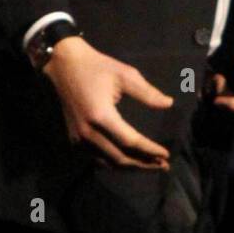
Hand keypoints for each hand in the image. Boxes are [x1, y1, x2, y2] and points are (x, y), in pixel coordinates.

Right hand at [42, 36, 172, 168]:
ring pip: (108, 162)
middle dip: (144, 164)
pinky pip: (96, 159)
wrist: (64, 65)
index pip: (130, 142)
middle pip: (120, 158)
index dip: (149, 150)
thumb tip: (169, 104)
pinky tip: (130, 161)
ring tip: (151, 165)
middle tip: (164, 165)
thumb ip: (147, 93)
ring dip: (131, 167)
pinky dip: (114, 163)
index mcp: (101, 116)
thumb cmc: (97, 67)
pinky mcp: (74, 139)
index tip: (166, 154)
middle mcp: (88, 132)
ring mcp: (78, 138)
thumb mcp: (125, 74)